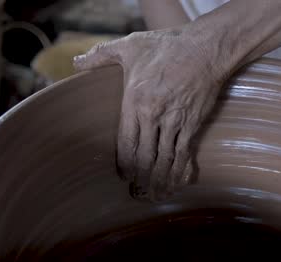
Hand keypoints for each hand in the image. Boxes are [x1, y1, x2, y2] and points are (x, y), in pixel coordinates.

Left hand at [74, 28, 227, 199]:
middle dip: (140, 179)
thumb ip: (101, 56)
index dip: (124, 164)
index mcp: (135, 101)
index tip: (124, 176)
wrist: (204, 48)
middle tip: (137, 193)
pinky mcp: (193, 124)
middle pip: (144, 157)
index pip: (126, 142)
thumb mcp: (129, 46)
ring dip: (159, 181)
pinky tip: (177, 183)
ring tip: (155, 196)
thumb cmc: (167, 46)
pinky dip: (180, 172)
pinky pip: (184, 154)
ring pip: (164, 160)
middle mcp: (153, 115)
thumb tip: (76, 62)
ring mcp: (175, 121)